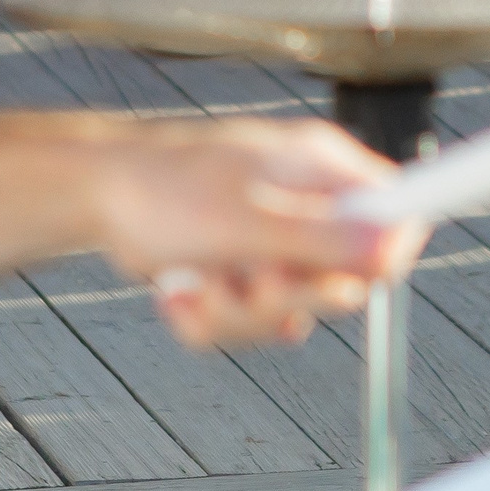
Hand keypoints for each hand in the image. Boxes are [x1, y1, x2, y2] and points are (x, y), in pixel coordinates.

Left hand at [92, 121, 421, 347]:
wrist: (92, 199)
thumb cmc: (161, 194)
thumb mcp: (247, 223)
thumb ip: (322, 238)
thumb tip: (396, 247)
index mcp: (321, 170)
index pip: (396, 212)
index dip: (384, 257)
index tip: (350, 279)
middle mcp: (305, 203)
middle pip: (344, 281)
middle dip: (287, 298)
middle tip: (250, 278)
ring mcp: (272, 239)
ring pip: (290, 311)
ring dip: (236, 312)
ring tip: (197, 280)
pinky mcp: (240, 269)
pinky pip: (248, 320)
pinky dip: (209, 316)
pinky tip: (180, 289)